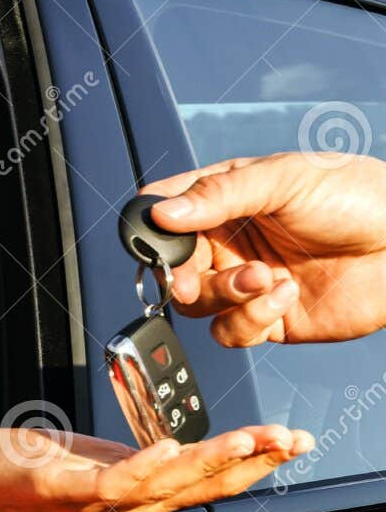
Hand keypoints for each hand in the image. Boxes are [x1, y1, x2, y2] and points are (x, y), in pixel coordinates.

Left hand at [0, 425, 311, 511]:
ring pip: (166, 485)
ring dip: (211, 463)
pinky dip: (145, 467)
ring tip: (249, 441)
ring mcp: (94, 501)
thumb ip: (141, 460)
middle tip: (293, 439)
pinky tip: (172, 447)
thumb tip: (184, 448)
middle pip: (200, 485)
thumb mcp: (100, 457)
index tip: (293, 439)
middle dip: (252, 462)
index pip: (208, 479)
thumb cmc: (32, 465)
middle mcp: (124, 504)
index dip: (254, 462)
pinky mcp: (60, 488)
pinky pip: (111, 482)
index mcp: (137, 491)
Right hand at [140, 152, 385, 345]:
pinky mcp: (268, 319)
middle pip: (173, 268)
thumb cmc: (359, 197)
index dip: (152, 228)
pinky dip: (250, 319)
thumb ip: (219, 195)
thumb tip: (162, 213)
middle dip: (181, 276)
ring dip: (223, 296)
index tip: (158, 239)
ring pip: (197, 305)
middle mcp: (229, 242)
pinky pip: (231, 332)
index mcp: (225, 199)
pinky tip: (285, 295)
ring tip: (264, 278)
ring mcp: (246, 282)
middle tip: (193, 280)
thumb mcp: (284, 179)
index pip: (165, 213)